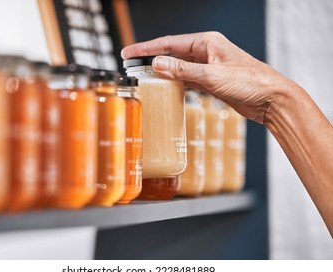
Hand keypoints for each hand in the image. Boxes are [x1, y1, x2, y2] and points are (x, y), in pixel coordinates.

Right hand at [121, 32, 296, 123]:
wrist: (271, 100)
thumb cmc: (250, 82)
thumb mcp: (212, 75)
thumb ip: (183, 70)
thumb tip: (158, 64)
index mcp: (206, 42)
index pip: (169, 43)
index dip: (146, 48)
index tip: (129, 53)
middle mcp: (206, 52)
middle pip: (172, 53)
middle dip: (152, 59)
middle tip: (132, 65)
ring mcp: (208, 67)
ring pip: (179, 67)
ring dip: (163, 72)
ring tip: (145, 78)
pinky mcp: (211, 81)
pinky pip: (187, 79)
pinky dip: (176, 83)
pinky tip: (166, 88)